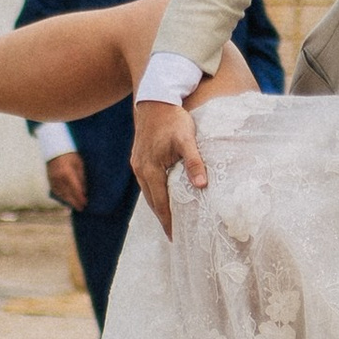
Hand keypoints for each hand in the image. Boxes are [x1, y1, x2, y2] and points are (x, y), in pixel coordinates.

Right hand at [44, 153, 88, 213]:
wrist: (55, 149)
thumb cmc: (70, 155)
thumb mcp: (79, 164)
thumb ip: (81, 178)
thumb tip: (84, 191)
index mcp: (67, 173)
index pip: (75, 189)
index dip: (80, 198)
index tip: (85, 203)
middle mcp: (59, 178)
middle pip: (68, 194)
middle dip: (75, 202)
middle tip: (81, 208)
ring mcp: (52, 180)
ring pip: (61, 194)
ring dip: (68, 201)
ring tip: (75, 205)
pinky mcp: (49, 180)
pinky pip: (56, 191)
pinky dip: (61, 197)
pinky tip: (66, 200)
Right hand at [131, 100, 204, 232]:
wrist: (154, 100)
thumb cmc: (172, 118)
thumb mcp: (187, 139)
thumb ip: (193, 162)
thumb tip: (201, 185)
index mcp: (150, 169)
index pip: (161, 204)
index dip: (168, 222)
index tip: (176, 237)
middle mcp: (140, 169)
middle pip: (152, 202)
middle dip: (164, 219)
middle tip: (175, 235)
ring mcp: (137, 164)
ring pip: (148, 193)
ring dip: (159, 207)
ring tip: (171, 222)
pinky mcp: (138, 158)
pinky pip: (146, 183)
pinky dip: (155, 194)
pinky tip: (164, 197)